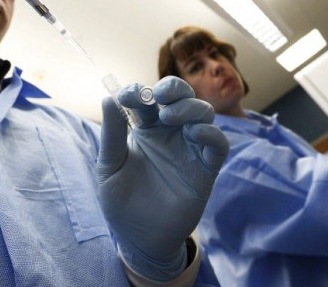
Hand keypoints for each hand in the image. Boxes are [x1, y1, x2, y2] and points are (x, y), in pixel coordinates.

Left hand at [97, 76, 228, 280]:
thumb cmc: (122, 202)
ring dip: (189, 107)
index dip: (138, 91)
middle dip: (173, 88)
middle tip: (159, 96)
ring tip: (170, 117)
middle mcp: (171, 134)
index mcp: (146, 129)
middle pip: (181, 97)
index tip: (127, 96)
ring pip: (203, 113)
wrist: (139, 239)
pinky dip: (211, 133)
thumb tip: (108, 98)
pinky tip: (195, 133)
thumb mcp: (109, 166)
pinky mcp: (206, 169)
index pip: (147, 99)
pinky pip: (218, 144)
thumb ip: (111, 134)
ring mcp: (190, 149)